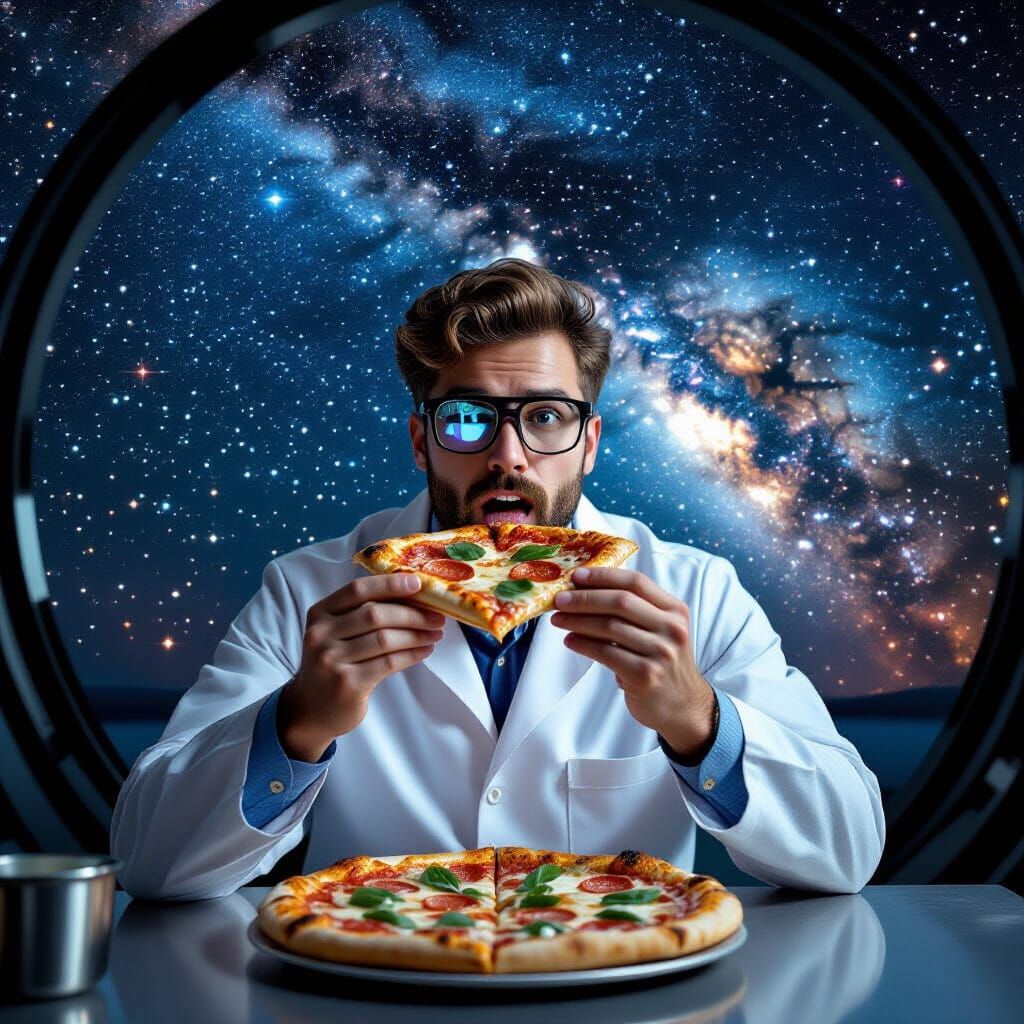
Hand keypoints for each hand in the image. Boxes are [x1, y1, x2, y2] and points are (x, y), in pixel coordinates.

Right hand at [278, 573, 444, 759]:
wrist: (311, 709)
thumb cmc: (333, 664)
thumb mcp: (336, 634)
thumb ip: (362, 614)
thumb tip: (412, 597)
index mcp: (320, 613)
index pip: (358, 590)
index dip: (390, 584)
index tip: (417, 583)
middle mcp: (321, 634)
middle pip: (375, 613)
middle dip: (412, 613)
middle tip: (437, 617)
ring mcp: (331, 660)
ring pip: (385, 638)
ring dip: (416, 635)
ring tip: (435, 634)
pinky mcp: (347, 683)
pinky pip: (388, 663)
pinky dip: (411, 655)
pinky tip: (424, 651)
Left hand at [549, 566, 716, 760]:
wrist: (683, 706)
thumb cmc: (662, 663)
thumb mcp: (660, 630)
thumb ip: (635, 610)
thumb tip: (584, 590)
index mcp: (675, 610)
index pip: (636, 582)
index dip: (603, 576)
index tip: (576, 576)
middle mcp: (671, 628)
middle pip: (620, 601)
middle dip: (584, 598)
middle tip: (559, 599)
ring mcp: (660, 652)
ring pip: (610, 626)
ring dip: (577, 621)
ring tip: (558, 619)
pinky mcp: (645, 675)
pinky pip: (605, 653)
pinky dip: (583, 644)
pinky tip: (570, 641)